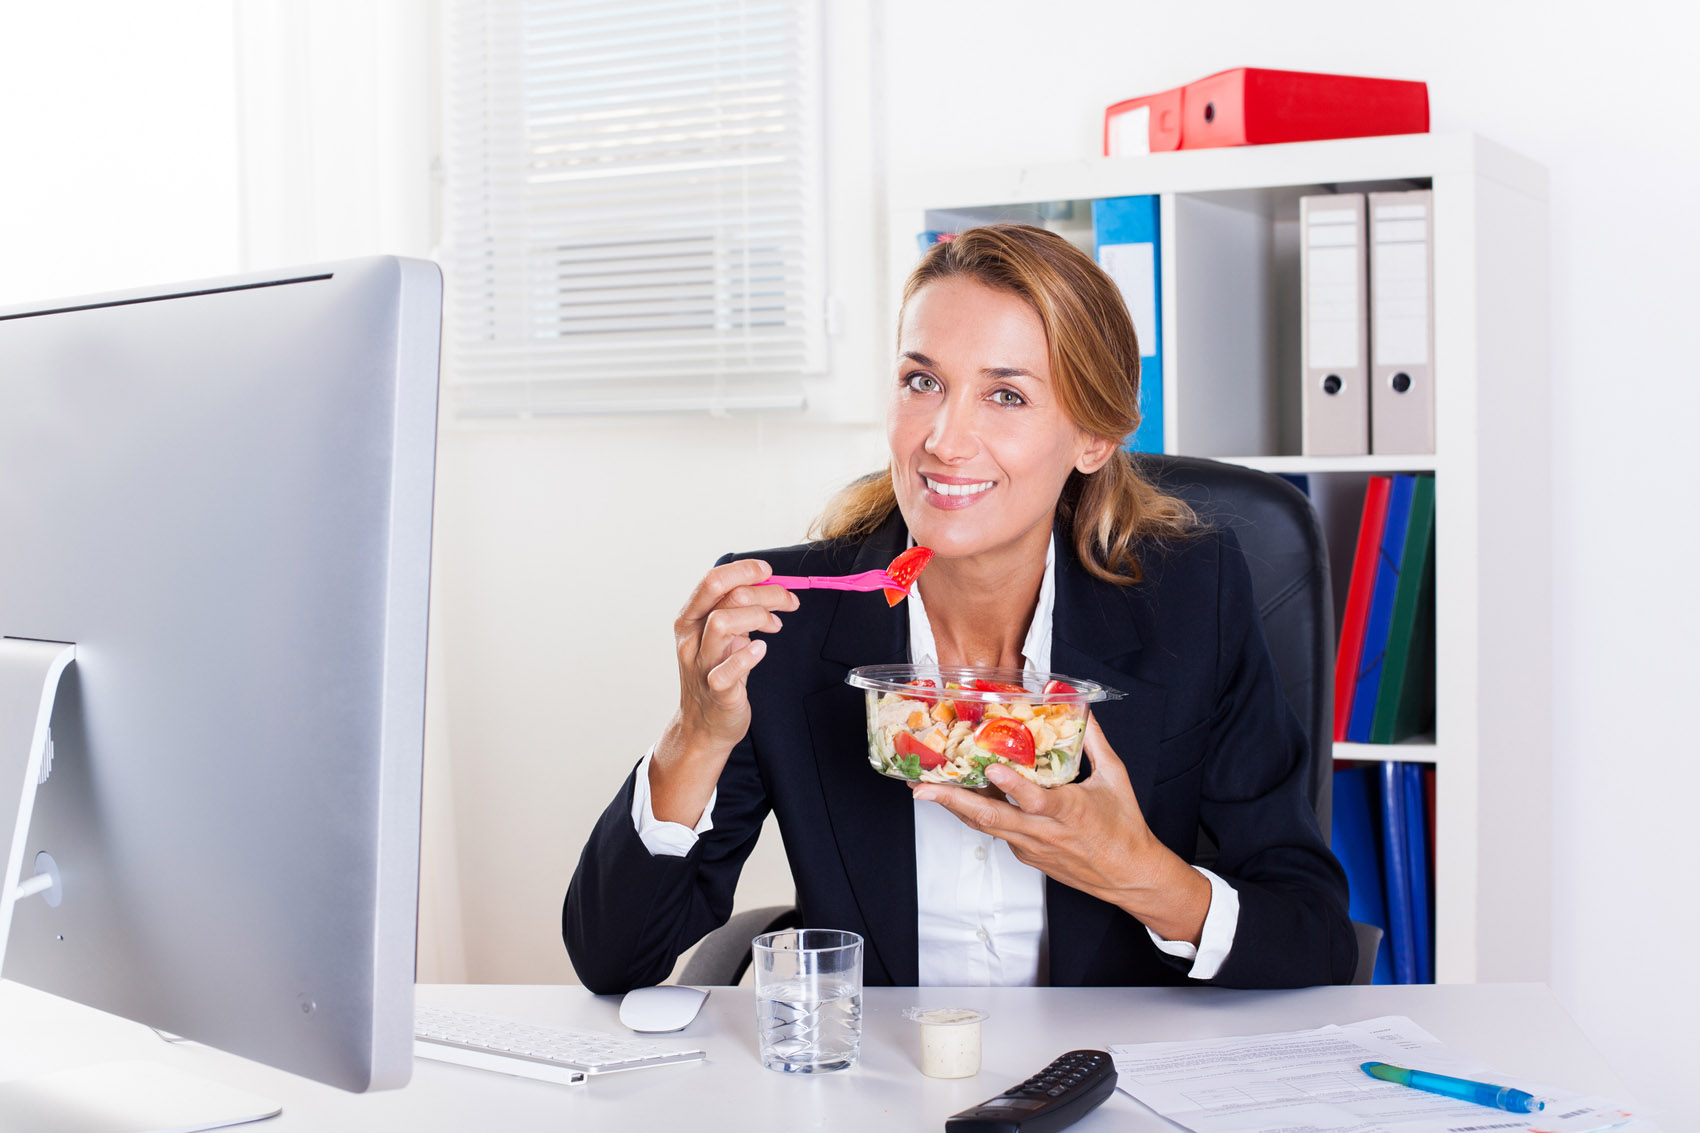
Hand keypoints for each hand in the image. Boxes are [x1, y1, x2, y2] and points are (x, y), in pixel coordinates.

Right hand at [651, 559, 797, 824]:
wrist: (704, 726)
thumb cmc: (717, 675)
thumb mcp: (722, 638)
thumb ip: (737, 612)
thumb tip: (766, 585)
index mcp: (690, 620)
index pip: (712, 580)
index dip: (743, 570)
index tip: (767, 571)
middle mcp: (692, 639)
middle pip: (722, 596)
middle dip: (762, 592)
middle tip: (788, 600)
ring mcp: (702, 665)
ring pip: (721, 623)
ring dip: (757, 616)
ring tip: (775, 626)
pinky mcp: (716, 691)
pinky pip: (727, 669)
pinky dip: (748, 655)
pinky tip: (761, 650)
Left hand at [911, 715, 1211, 944]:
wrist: (1130, 876)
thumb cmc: (1124, 828)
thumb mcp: (1115, 778)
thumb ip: (1095, 741)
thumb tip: (1082, 708)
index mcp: (1069, 811)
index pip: (1035, 799)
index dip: (1012, 786)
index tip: (992, 769)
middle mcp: (1044, 832)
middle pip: (992, 818)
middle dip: (953, 801)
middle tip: (922, 788)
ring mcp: (1031, 846)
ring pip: (987, 825)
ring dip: (954, 807)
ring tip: (925, 790)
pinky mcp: (1027, 855)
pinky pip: (997, 831)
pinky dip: (977, 814)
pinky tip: (960, 797)